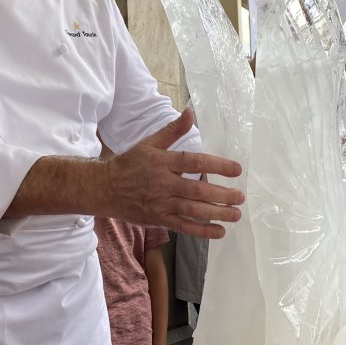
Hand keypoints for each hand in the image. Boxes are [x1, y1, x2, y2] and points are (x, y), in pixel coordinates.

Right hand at [104, 109, 243, 238]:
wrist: (105, 188)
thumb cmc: (130, 164)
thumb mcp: (149, 143)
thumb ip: (172, 131)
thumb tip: (190, 113)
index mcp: (163, 162)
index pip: (193, 163)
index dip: (216, 166)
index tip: (236, 169)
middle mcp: (163, 184)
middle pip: (197, 190)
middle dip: (221, 194)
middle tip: (240, 196)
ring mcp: (161, 204)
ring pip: (193, 210)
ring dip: (217, 213)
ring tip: (236, 214)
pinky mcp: (159, 220)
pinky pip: (183, 226)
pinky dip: (202, 230)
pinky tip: (220, 231)